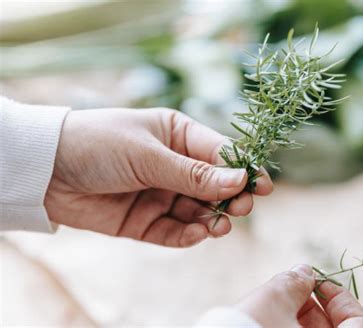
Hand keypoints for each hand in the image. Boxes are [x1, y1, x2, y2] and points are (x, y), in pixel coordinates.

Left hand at [45, 108, 272, 246]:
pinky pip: (175, 231)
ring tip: (219, 225)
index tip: (262, 185)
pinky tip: (198, 234)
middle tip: (242, 207)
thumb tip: (241, 179)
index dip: (243, 169)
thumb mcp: (149, 154)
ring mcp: (161, 193)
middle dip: (231, 197)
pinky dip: (189, 235)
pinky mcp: (146, 220)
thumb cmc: (98, 144)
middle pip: (215, 185)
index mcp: (178, 135)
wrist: (46, 171)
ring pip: (199, 211)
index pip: (220, 154)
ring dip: (212, 219)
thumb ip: (194, 173)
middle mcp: (174, 165)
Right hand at [236, 265, 362, 327]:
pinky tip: (265, 319)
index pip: (359, 322)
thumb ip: (295, 282)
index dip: (339, 296)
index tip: (317, 282)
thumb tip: (304, 273)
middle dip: (312, 307)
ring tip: (271, 306)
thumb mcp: (274, 300)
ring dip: (295, 320)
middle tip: (289, 291)